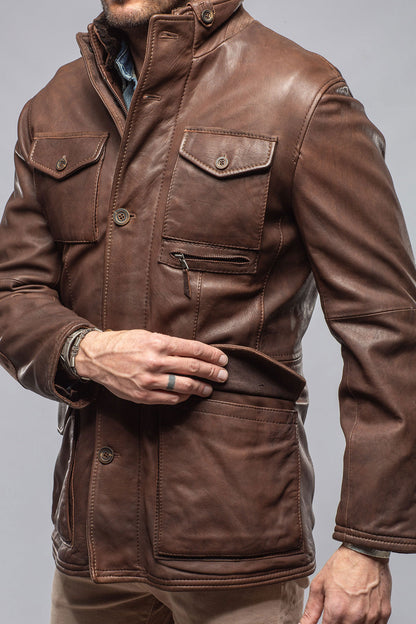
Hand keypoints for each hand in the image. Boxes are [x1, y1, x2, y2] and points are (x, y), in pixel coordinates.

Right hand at [75, 329, 227, 404]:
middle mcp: (155, 361)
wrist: (96, 357)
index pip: (194, 349)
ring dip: (201, 388)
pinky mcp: (143, 395)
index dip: (212, 355)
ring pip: (185, 386)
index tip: (223, 359)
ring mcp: (149, 380)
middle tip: (224, 375)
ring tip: (209, 388)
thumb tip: (194, 353)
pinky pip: (170, 399)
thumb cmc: (123, 343)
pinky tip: (189, 395)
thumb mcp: (147, 335)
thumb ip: (170, 344)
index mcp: (158, 343)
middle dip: (212, 372)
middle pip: (194, 368)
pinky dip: (183, 398)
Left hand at [300, 545, 391, 623]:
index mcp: (336, 610)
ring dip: (351, 623)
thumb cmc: (342, 564)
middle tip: (337, 611)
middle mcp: (354, 617)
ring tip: (349, 607)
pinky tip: (361, 610)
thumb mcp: (319, 584)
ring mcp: (371, 617)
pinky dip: (366, 622)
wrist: (366, 551)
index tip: (326, 619)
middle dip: (337, 623)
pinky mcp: (383, 614)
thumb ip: (311, 611)